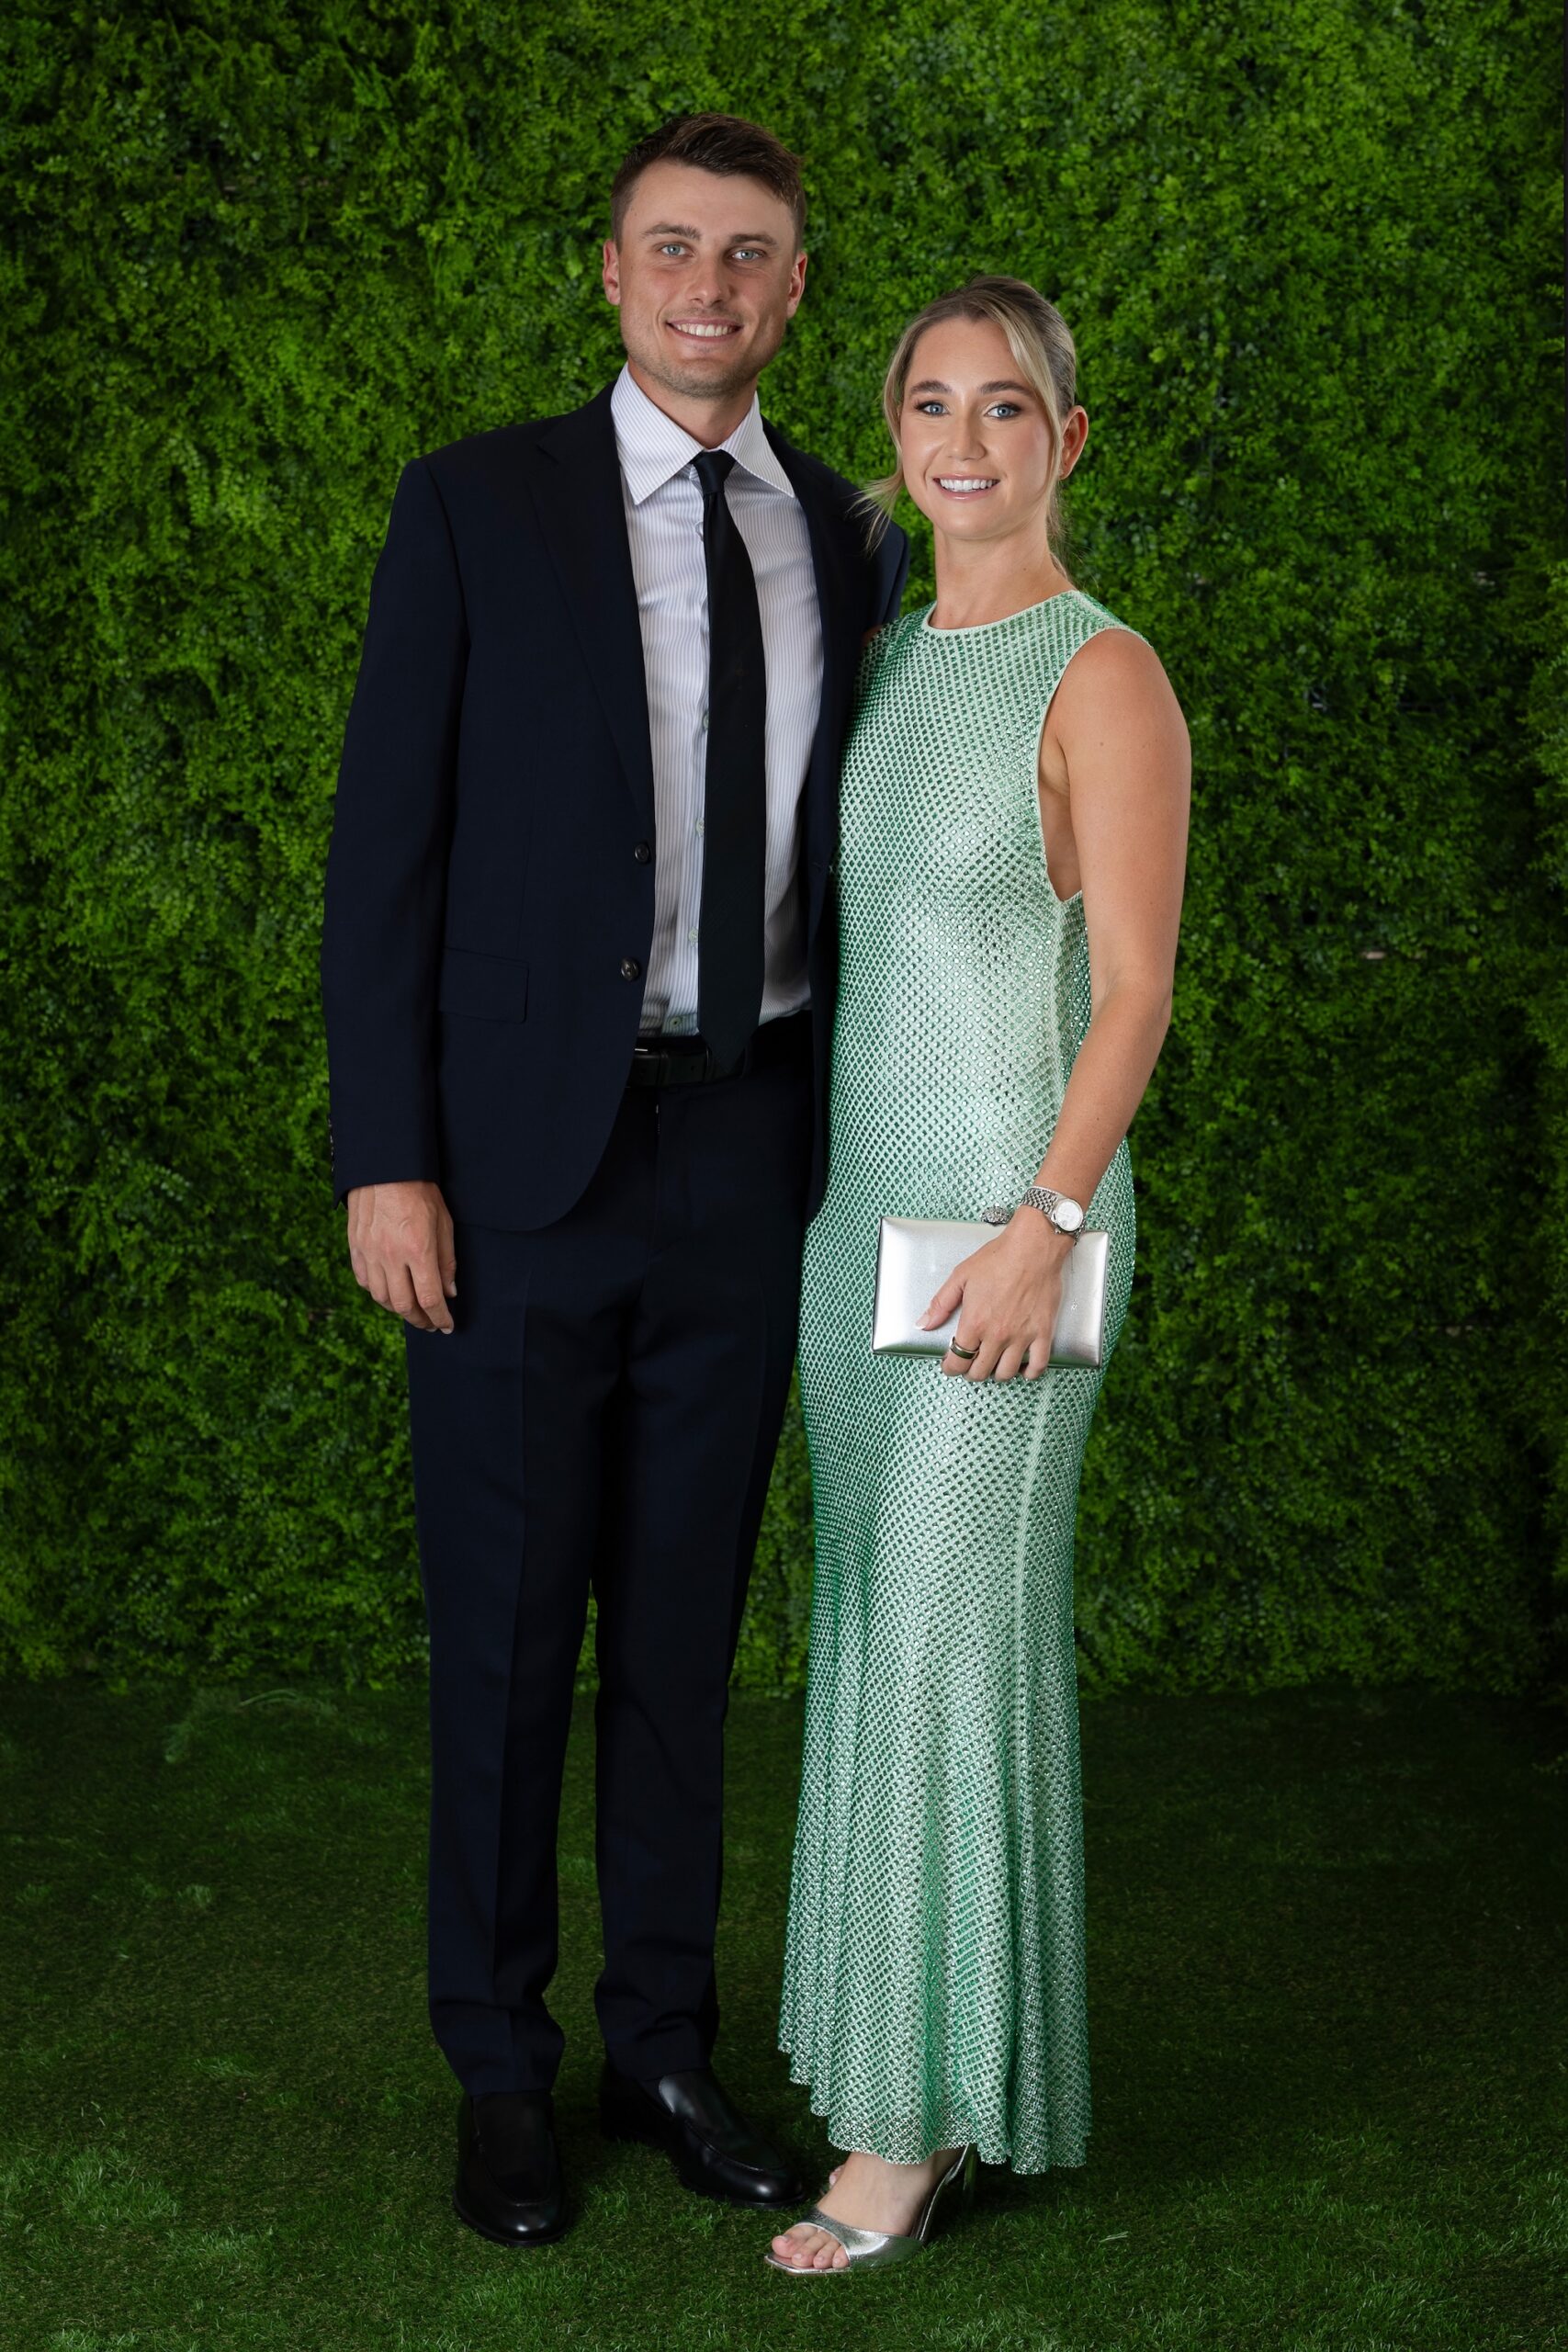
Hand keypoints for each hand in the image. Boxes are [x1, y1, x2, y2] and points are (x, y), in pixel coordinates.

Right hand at [345, 1179, 457, 1331]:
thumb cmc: (420, 1191)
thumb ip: (447, 1261)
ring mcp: (369, 1253)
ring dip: (399, 1310)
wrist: (385, 1167)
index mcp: (418, 1250)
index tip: (447, 1326)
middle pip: (404, 1306)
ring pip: (382, 1298)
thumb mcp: (444, 1223)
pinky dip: (378, 1293)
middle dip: (420, 1320)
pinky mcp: (355, 1248)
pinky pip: (365, 1282)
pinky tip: (390, 1291)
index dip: (440, 1318)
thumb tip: (449, 1293)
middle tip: (430, 1323)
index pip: (430, 1299)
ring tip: (412, 1309)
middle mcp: (391, 1256)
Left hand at [918, 1213, 1071, 1381]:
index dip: (951, 1367)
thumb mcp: (960, 1277)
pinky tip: (1023, 1369)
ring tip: (993, 1365)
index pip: (957, 1360)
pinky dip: (1029, 1373)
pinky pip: (1038, 1365)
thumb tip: (924, 1323)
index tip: (951, 1365)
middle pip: (980, 1371)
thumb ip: (941, 1303)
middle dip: (970, 1371)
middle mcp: (997, 1335)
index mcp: (974, 1322)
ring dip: (996, 1374)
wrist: (1033, 1248)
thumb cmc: (999, 1258)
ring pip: (1006, 1373)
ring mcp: (1022, 1336)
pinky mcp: (1043, 1333)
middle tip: (970, 1365)